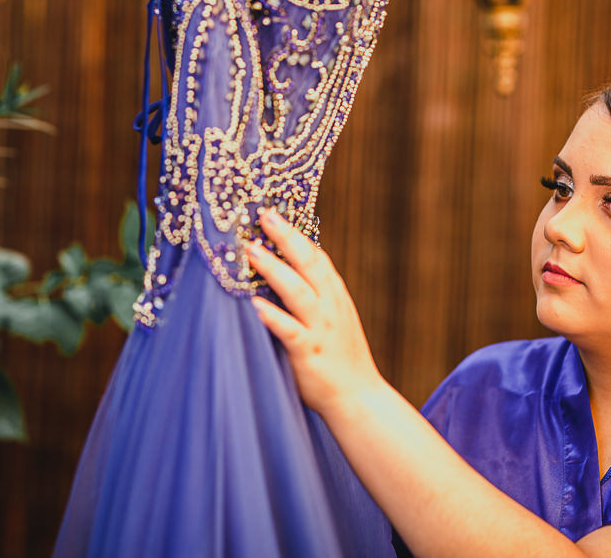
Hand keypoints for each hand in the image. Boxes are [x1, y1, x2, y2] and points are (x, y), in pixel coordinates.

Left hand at [245, 209, 383, 418]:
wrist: (359, 398)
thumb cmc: (339, 358)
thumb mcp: (332, 319)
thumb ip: (313, 297)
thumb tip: (282, 273)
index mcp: (334, 296)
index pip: (317, 257)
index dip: (296, 234)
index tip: (274, 214)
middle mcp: (329, 306)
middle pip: (309, 263)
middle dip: (286, 237)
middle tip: (264, 215)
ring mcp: (320, 328)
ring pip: (298, 291)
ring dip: (274, 268)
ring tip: (251, 250)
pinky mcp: (309, 352)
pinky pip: (290, 330)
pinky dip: (273, 316)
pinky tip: (254, 305)